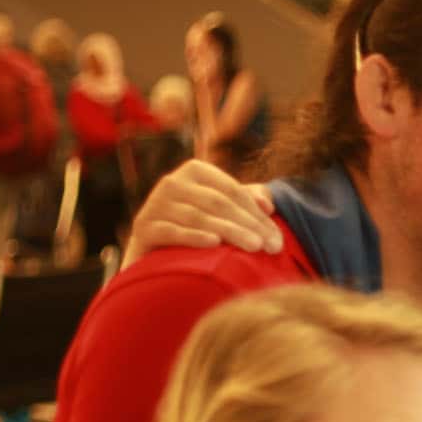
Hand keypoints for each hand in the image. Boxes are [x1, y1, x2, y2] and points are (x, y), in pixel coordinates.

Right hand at [126, 159, 279, 262]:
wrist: (154, 250)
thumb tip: (267, 204)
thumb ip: (247, 201)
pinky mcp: (143, 227)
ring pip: (199, 217)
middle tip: (273, 247)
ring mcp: (155, 204)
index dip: (257, 214)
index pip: (232, 190)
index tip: (278, 238)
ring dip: (231, 232)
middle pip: (219, 203)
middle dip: (249, 225)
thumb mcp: (223, 209)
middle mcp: (172, 183)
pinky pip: (172, 231)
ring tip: (254, 247)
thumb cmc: (198, 226)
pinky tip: (214, 243)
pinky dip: (194, 237)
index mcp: (195, 171)